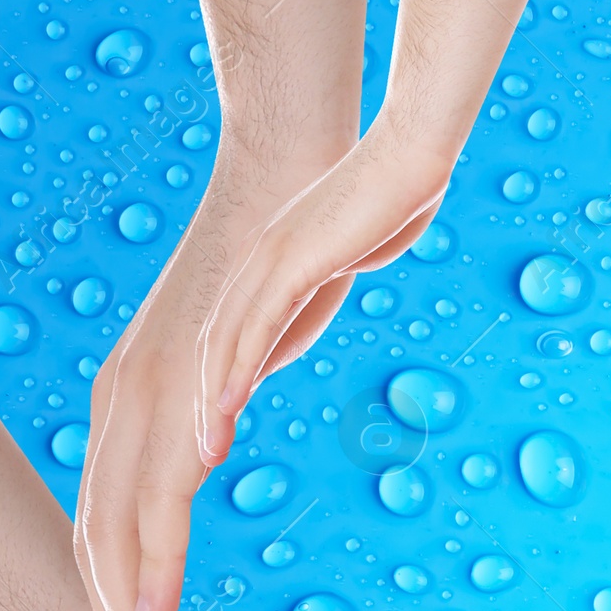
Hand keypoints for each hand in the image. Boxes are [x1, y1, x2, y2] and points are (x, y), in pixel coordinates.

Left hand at [77, 155, 358, 610]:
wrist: (328, 173)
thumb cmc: (296, 272)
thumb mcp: (240, 362)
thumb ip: (213, 408)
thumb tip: (203, 447)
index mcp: (138, 407)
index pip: (112, 532)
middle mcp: (134, 387)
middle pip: (107, 524)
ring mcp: (171, 357)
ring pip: (137, 482)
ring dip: (140, 570)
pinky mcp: (218, 327)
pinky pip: (194, 410)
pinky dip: (182, 474)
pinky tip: (192, 522)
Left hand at [194, 121, 448, 489]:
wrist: (412, 153)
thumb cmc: (399, 196)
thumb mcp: (357, 250)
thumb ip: (334, 273)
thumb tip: (331, 282)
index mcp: (272, 264)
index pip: (232, 334)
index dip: (220, 385)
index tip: (215, 432)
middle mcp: (259, 262)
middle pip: (215, 344)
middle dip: (202, 405)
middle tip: (197, 456)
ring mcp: (270, 260)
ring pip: (226, 342)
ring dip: (211, 401)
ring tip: (205, 452)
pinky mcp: (292, 261)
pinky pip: (256, 326)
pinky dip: (237, 368)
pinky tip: (227, 405)